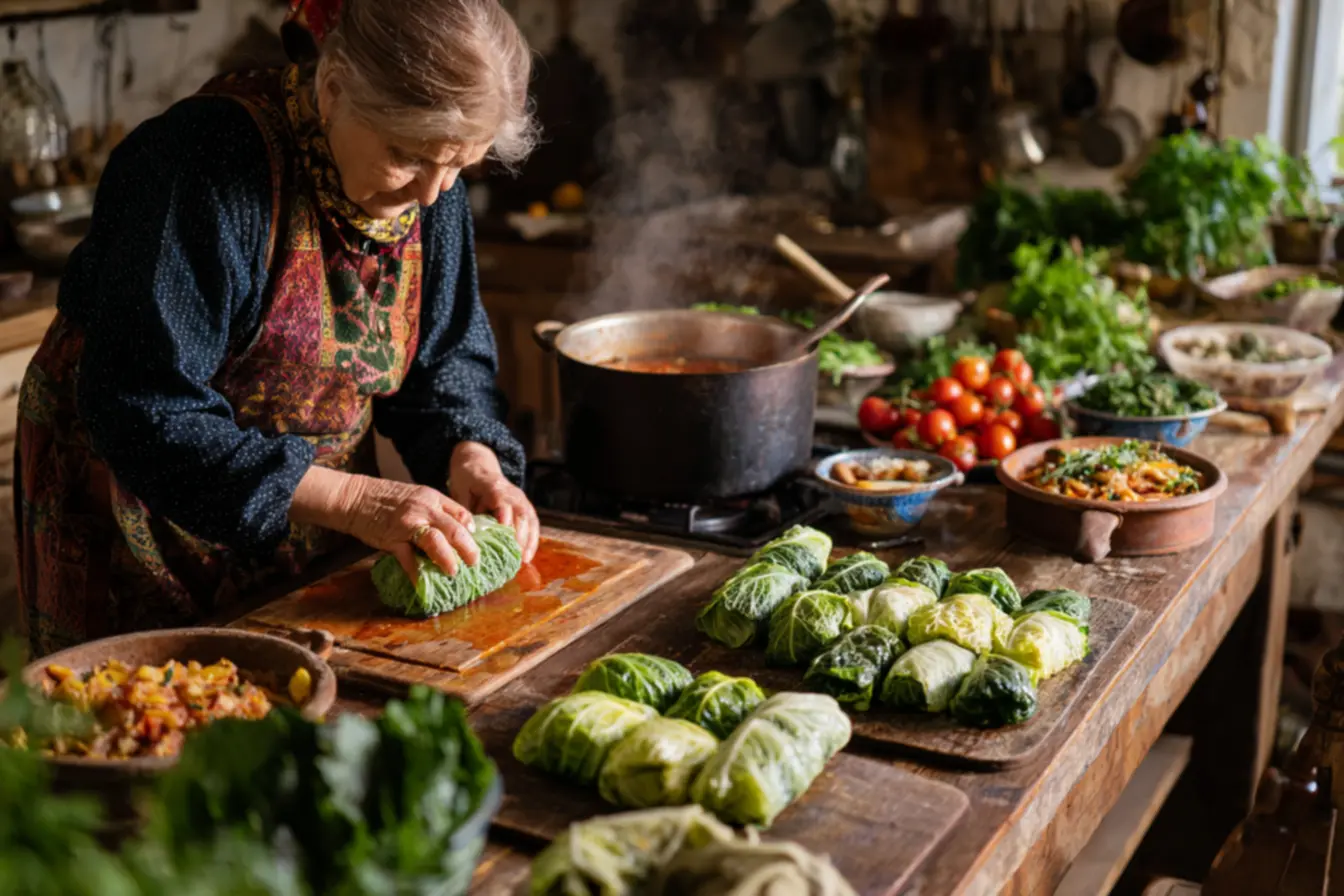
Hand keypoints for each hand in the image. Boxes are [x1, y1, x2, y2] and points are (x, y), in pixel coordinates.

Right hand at [335, 474, 479, 581]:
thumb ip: (433, 510)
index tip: (476, 542)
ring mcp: (408, 524)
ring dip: (448, 558)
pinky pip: (408, 559)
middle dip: (468, 548)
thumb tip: (452, 530)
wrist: (354, 497)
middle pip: (455, 529)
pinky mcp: (392, 539)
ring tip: (454, 571)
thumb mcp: (415, 496)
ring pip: (435, 541)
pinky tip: (422, 583)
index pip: (461, 513)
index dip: (471, 529)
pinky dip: (416, 572)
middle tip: (474, 562)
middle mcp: (424, 510)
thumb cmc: (385, 497)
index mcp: (432, 498)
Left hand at [449, 442, 539, 561]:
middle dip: (520, 536)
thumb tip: (469, 535)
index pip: (503, 503)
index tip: (505, 536)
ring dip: (529, 540)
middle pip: (521, 514)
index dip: (505, 519)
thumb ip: (465, 512)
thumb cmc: (467, 481)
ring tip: (524, 560)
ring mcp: (521, 499)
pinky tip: (528, 555)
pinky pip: (533, 523)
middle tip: (515, 556)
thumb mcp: (460, 491)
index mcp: (494, 487)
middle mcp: (512, 493)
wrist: (477, 466)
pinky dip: (532, 539)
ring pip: (530, 519)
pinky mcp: (524, 506)